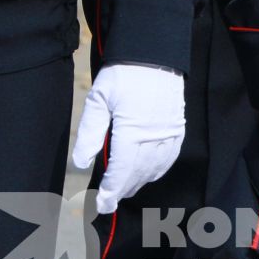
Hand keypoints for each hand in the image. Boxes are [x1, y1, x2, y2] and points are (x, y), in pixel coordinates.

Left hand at [68, 65, 186, 214]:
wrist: (155, 54)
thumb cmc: (123, 75)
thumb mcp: (99, 99)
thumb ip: (91, 132)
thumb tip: (81, 162)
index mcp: (131, 133)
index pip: (120, 172)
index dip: (111, 192)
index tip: (102, 204)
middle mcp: (153, 138)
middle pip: (136, 175)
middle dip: (122, 191)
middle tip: (108, 202)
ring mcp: (168, 135)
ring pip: (153, 170)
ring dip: (138, 183)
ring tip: (124, 190)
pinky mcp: (177, 129)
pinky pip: (168, 159)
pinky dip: (156, 171)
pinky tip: (147, 173)